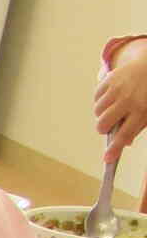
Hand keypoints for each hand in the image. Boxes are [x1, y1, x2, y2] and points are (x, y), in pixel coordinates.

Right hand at [94, 38, 146, 161]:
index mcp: (141, 110)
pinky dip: (99, 100)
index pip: (124, 135)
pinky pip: (96, 96)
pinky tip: (109, 98)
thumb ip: (137, 128)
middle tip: (106, 127)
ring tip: (110, 109)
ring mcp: (118, 88)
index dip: (114, 149)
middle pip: (103, 123)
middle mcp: (128, 99)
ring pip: (97, 111)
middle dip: (102, 129)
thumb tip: (124, 143)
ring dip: (101, 114)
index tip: (107, 159)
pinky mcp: (111, 79)